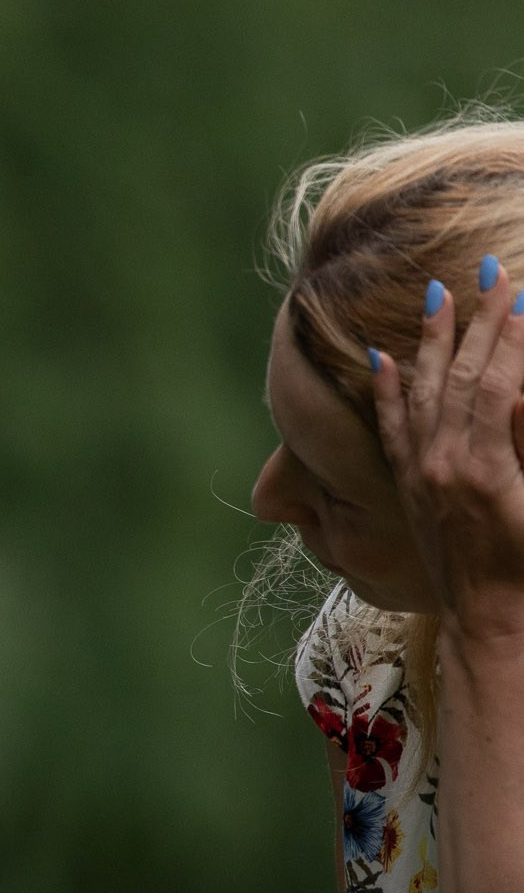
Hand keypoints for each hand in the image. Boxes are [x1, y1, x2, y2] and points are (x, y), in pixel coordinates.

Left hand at [376, 256, 523, 643]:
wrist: (494, 622)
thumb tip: (519, 394)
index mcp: (482, 467)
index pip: (497, 382)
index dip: (514, 335)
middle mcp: (442, 465)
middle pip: (461, 377)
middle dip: (479, 321)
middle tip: (489, 270)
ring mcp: (421, 477)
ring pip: (424, 394)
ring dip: (435, 342)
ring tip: (438, 295)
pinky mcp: (410, 490)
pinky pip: (392, 430)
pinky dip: (387, 390)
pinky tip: (382, 358)